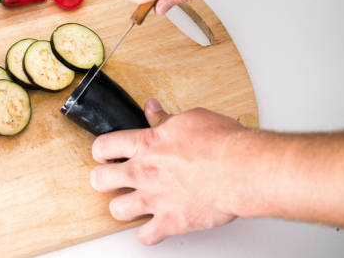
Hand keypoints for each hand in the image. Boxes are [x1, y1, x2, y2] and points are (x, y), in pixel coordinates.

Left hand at [90, 99, 247, 244]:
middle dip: (104, 178)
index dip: (101, 151)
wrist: (243, 170)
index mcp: (146, 144)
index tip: (106, 154)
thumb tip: (152, 107)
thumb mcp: (189, 119)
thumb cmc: (222, 143)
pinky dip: (148, 233)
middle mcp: (144, 172)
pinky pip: (145, 236)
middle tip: (112, 179)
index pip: (104, 146)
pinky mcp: (170, 222)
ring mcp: (154, 199)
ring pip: (117, 210)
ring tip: (131, 203)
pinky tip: (152, 226)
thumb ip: (164, 118)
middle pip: (100, 179)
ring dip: (123, 207)